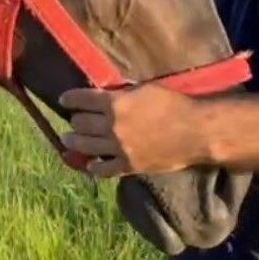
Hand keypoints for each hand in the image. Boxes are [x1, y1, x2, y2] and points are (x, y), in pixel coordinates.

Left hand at [58, 83, 205, 178]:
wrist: (194, 132)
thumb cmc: (174, 104)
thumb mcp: (145, 89)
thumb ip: (121, 93)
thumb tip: (105, 94)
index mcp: (115, 103)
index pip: (82, 99)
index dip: (70, 99)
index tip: (64, 100)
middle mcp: (111, 125)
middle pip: (80, 123)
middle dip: (74, 120)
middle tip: (73, 120)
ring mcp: (118, 148)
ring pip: (85, 146)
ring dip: (74, 142)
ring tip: (68, 140)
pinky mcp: (128, 166)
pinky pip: (103, 170)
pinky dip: (93, 166)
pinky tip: (90, 164)